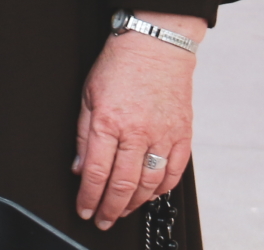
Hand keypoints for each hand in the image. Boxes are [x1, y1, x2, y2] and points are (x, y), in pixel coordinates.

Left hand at [74, 13, 200, 230]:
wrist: (156, 44)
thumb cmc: (120, 64)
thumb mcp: (89, 95)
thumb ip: (84, 135)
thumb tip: (80, 167)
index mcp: (109, 121)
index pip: (97, 172)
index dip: (89, 197)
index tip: (85, 209)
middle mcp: (137, 131)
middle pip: (123, 184)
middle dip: (110, 209)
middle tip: (103, 219)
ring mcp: (163, 135)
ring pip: (149, 183)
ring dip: (134, 203)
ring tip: (123, 211)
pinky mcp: (182, 135)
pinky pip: (173, 172)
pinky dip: (161, 189)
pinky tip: (149, 194)